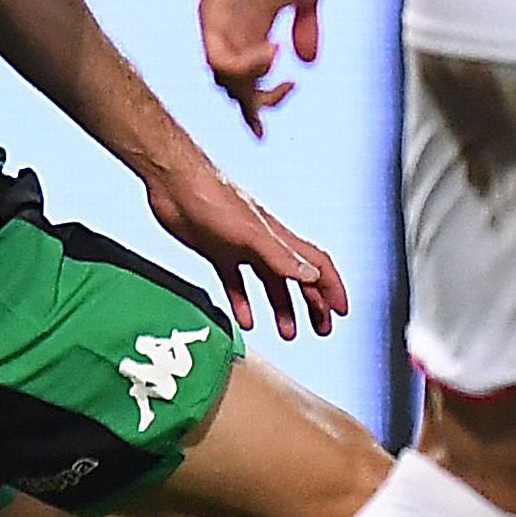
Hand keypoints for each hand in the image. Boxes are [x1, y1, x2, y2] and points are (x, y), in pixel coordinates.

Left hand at [144, 150, 349, 340]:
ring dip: (283, 308)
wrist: (173, 183)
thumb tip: (311, 276)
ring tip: (288, 333)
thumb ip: (279, 256)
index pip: (316, 264)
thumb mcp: (249, 233)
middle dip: (314, 304)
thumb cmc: (211, 198)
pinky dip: (243, 303)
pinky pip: (236, 284)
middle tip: (321, 329)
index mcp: (278, 237)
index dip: (332, 287)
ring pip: (270, 284)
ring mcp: (241, 249)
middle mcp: (265, 244)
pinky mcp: (217, 252)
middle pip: (298, 277)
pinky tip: (244, 320)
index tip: (342, 311)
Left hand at [200, 0, 326, 138]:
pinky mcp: (211, 13)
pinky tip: (271, 54)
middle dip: (257, 105)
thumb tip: (308, 60)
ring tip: (278, 72)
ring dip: (252, 86)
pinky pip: (218, 58)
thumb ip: (306, 29)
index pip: (249, 82)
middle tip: (287, 92)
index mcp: (253, 31)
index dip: (259, 107)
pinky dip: (243, 67)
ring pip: (223, 79)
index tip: (268, 129)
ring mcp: (220, 24)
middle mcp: (232, 32)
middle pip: (234, 88)